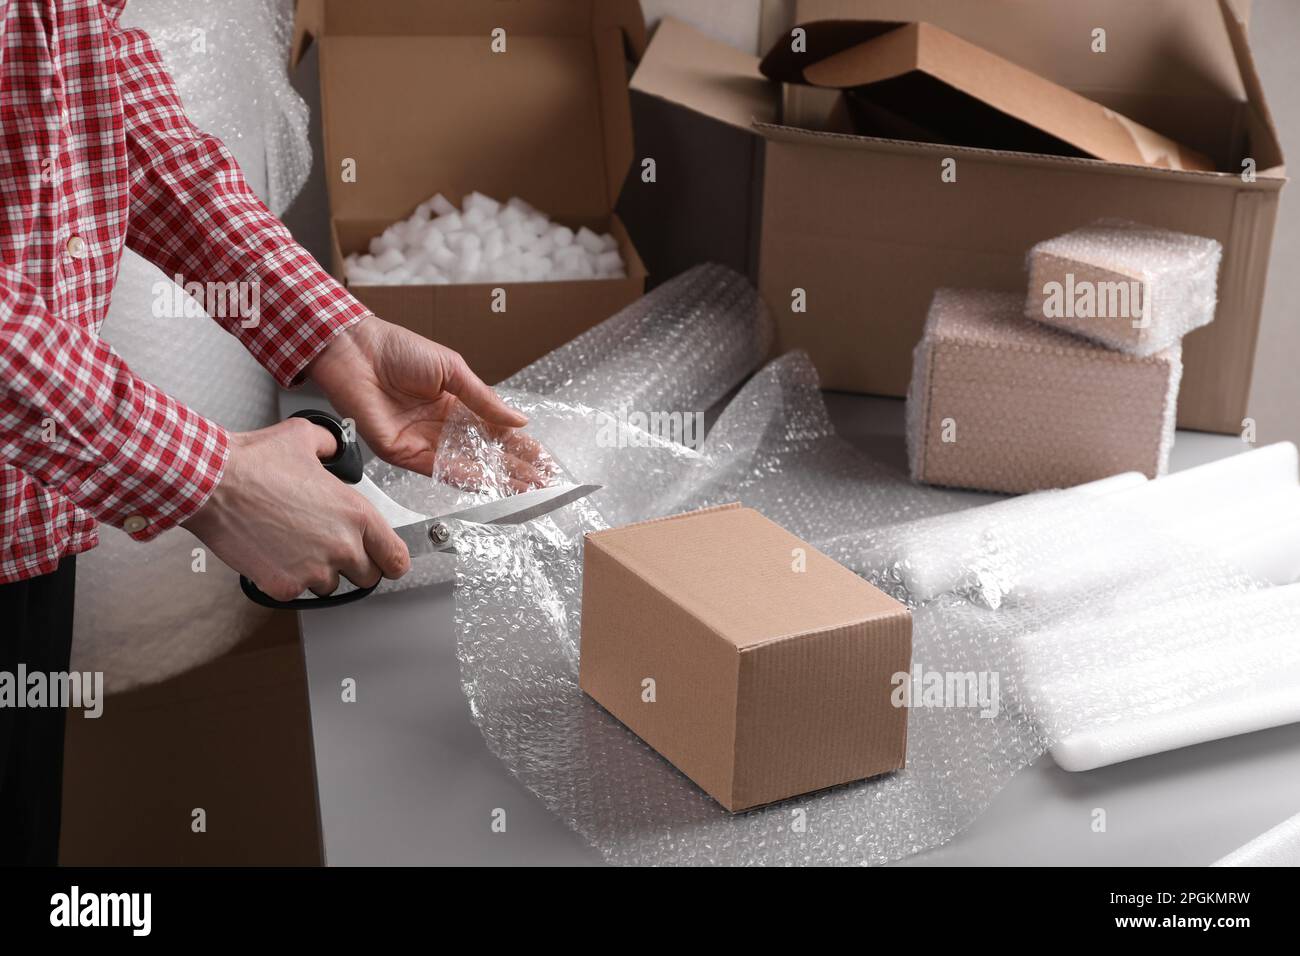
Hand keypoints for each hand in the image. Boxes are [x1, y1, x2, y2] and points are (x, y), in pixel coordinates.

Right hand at [183, 418, 410, 600]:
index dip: (391, 560)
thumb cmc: (253, 463)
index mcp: (357, 514)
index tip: (386, 561)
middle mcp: (342, 546)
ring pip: (331, 586)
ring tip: (295, 544)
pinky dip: (288, 578)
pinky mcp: (285, 586)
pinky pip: (298, 592)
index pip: (397, 557)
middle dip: (353, 566)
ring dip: (319, 572)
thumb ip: (332, 448)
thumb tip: (334, 451)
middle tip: (330, 547)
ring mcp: (314, 570)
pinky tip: (274, 553)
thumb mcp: (305, 438)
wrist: (212, 484)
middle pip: (368, 577)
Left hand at [308, 315, 551, 491]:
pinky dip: (464, 478)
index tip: (544, 461)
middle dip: (516, 470)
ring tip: (526, 490)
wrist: (358, 350)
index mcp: (457, 406)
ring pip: (467, 468)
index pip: (497, 432)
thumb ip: (484, 400)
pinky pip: (438, 470)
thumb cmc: (398, 349)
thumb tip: (519, 420)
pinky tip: (488, 484)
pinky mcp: (403, 452)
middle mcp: (442, 429)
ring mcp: (424, 443)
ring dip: (497, 480)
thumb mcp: (453, 370)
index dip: (521, 447)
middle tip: (544, 484)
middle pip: (486, 456)